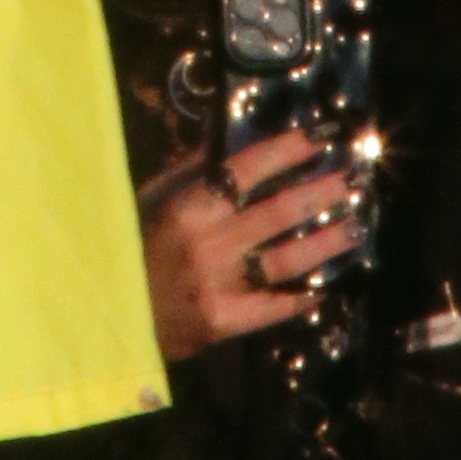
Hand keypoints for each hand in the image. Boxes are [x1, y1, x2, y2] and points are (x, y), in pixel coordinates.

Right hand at [138, 132, 367, 363]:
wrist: (107, 312)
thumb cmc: (126, 247)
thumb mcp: (149, 199)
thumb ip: (187, 171)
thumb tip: (222, 140)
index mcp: (186, 206)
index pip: (246, 170)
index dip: (286, 151)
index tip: (318, 137)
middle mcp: (206, 243)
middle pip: (276, 213)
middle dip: (319, 193)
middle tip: (352, 181)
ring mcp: (217, 284)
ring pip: (284, 260)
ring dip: (324, 243)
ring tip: (353, 228)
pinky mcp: (222, 322)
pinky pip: (270, 308)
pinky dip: (297, 299)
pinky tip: (321, 291)